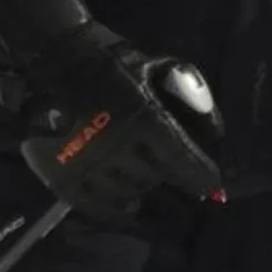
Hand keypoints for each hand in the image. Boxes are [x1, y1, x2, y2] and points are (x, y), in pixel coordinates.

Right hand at [0, 0, 222, 220]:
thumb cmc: (114, 64)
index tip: (214, 187)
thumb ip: (191, 95)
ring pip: (130, 194)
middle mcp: (120, 150)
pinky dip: (117, 210)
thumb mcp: (160, 68)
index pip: (185, 163)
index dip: (203, 178)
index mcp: (146, 123)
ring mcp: (91, 167)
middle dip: (171, 178)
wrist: (57, 61)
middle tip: (179, 177)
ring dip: (143, 189)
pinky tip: (130, 207)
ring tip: (149, 181)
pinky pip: (99, 207)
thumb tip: (214, 133)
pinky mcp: (66, 178)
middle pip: (158, 180)